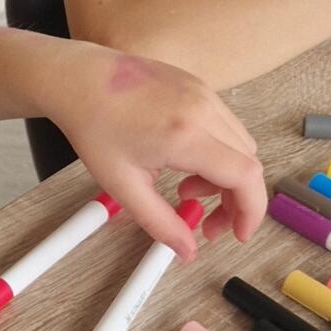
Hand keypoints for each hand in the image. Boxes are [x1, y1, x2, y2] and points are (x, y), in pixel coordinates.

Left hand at [40, 44, 266, 254]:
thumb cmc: (94, 126)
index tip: (238, 234)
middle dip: (236, 201)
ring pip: (241, 145)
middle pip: (249, 163)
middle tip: (208, 224)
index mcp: (185, 135)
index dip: (251, 212)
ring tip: (186, 189)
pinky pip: (227, 127)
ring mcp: (204, 94)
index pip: (246, 176)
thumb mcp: (123, 185)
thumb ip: (160, 223)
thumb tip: (187, 252)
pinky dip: (218, 153)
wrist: (79, 79)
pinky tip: (184, 163)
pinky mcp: (200, 87)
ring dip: (226, 177)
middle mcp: (203, 109)